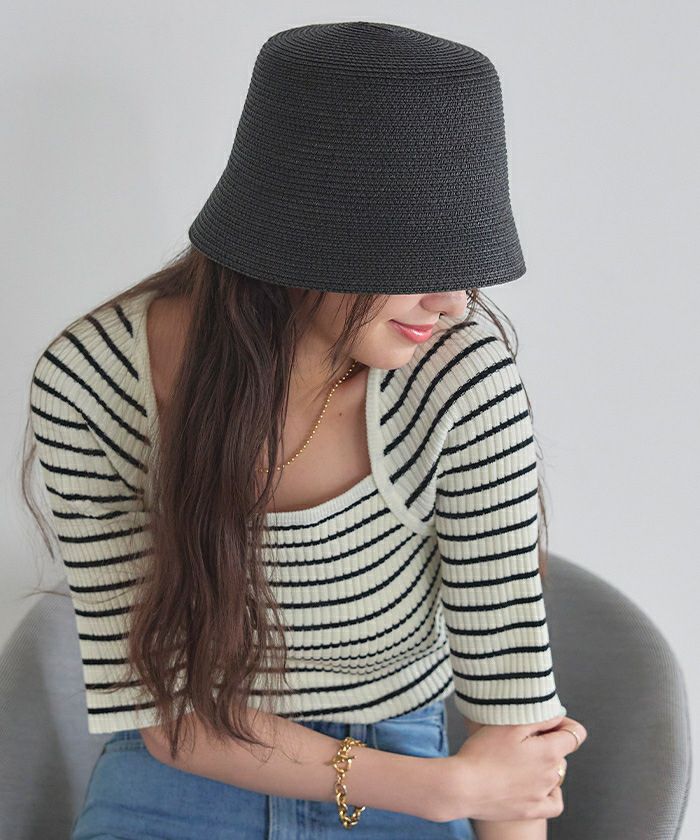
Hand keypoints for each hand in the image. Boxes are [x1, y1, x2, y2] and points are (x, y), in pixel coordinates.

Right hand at [436, 714, 586, 822]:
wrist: (462, 787)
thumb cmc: (482, 753)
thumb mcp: (510, 726)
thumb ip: (539, 719)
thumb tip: (557, 716)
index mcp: (548, 751)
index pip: (575, 734)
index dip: (564, 723)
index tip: (549, 721)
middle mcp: (550, 775)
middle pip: (561, 753)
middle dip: (548, 742)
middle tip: (522, 737)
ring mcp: (541, 795)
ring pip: (555, 775)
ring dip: (543, 764)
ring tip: (518, 759)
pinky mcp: (531, 811)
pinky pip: (554, 802)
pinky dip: (551, 792)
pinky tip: (537, 784)